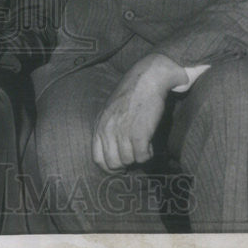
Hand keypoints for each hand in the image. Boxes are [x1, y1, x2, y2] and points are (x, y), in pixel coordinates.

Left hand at [92, 53, 187, 171]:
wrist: (147, 79)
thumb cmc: (131, 96)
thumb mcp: (110, 112)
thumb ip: (108, 130)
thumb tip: (113, 155)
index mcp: (99, 125)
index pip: (97, 159)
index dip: (110, 167)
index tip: (121, 166)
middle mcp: (108, 129)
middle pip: (113, 164)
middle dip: (125, 164)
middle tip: (135, 155)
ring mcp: (122, 132)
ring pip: (128, 161)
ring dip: (138, 157)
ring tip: (144, 145)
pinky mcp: (138, 133)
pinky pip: (141, 157)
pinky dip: (148, 155)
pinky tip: (150, 145)